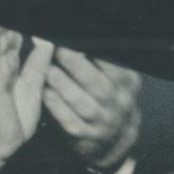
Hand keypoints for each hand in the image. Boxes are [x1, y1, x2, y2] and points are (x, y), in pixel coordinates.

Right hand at [0, 24, 53, 173]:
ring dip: (2, 20)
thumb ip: (39, 63)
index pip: (16, 34)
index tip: (34, 0)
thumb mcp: (33, 85)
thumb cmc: (13, 117)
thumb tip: (49, 40)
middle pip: (6, 31)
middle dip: (13, 13)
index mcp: (10, 63)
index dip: (24, 18)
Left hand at [44, 48, 140, 173]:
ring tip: (46, 69)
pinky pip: (72, 122)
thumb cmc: (108, 92)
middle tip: (57, 50)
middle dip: (75, 64)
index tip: (73, 39)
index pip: (113, 64)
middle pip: (98, 84)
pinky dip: (58, 108)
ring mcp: (105, 122)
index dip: (93, 51)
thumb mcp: (115, 74)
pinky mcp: (88, 136)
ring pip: (84, 104)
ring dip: (64, 85)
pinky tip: (45, 93)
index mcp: (128, 82)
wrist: (115, 133)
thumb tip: (75, 37)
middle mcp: (120, 103)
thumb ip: (99, 58)